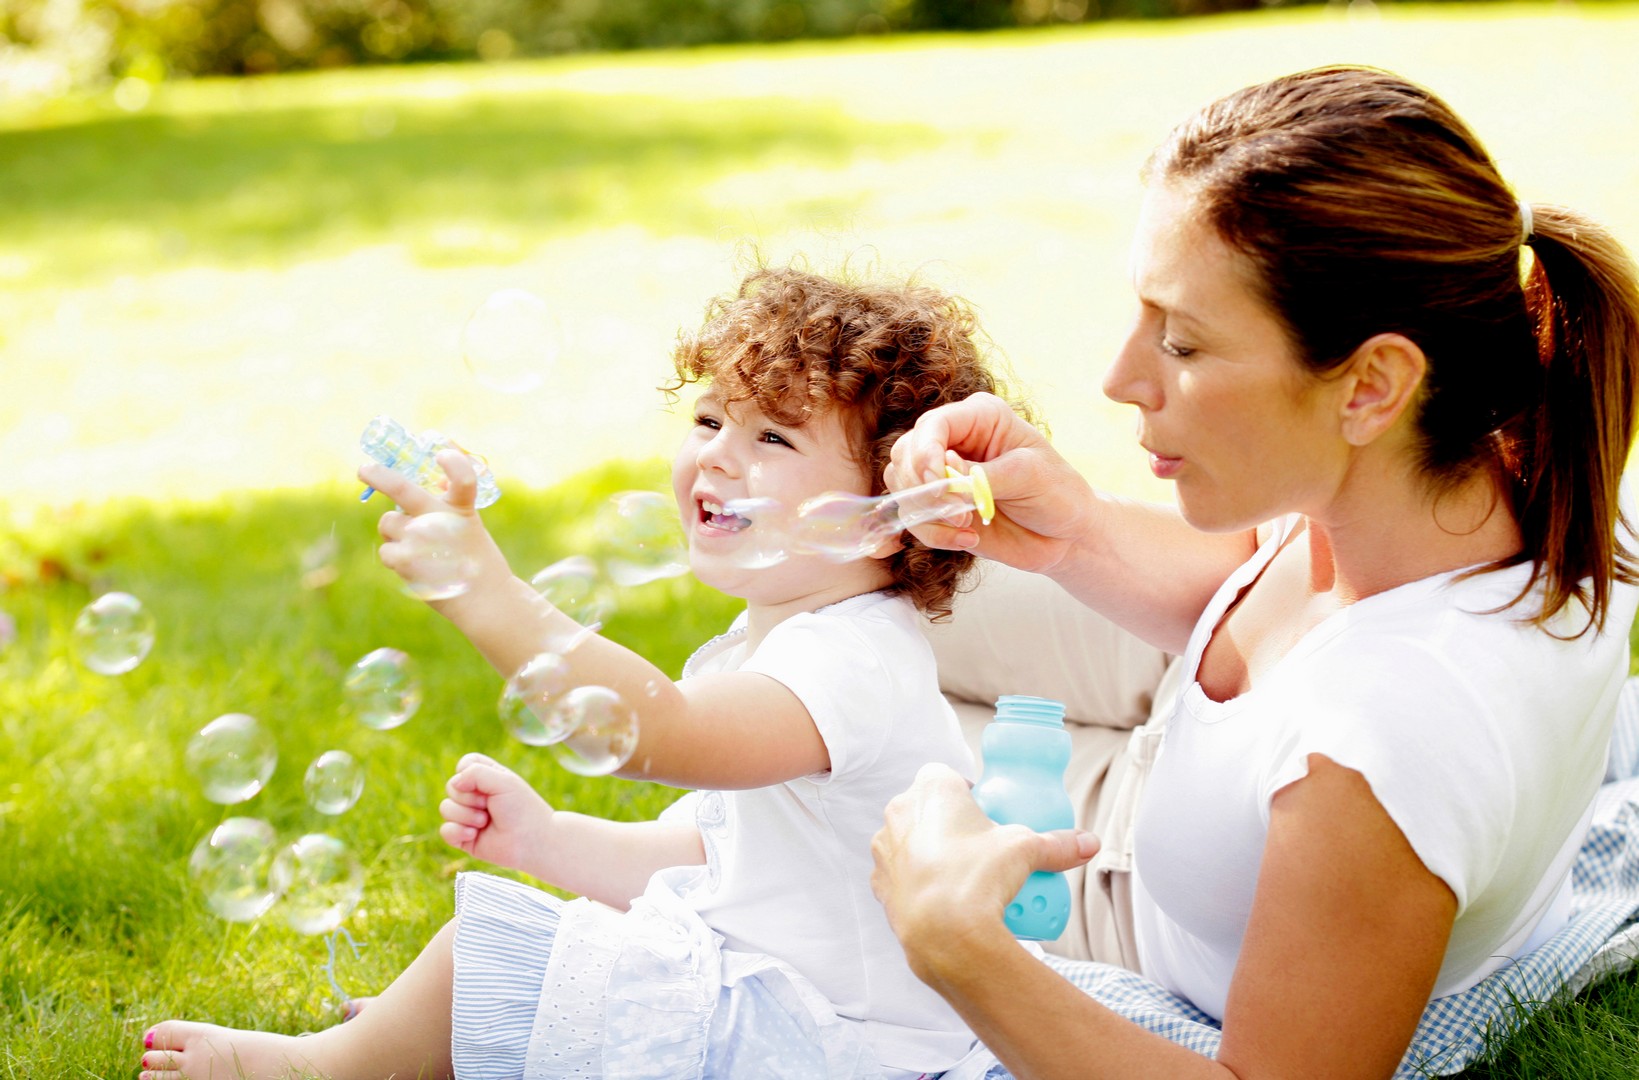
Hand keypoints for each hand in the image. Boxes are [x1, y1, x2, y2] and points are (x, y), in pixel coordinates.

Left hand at [361, 450, 511, 611]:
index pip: (462, 477)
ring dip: (395, 532)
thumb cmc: (476, 560)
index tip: (442, 453)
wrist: (483, 600)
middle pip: (402, 490)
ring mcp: (420, 539)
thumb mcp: (469, 525)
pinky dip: (396, 557)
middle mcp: (440, 520)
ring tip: (417, 548)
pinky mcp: (404, 559)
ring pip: (388, 523)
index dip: (452, 462)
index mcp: (461, 508)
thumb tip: (423, 487)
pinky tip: (415, 567)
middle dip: (378, 476)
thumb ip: (446, 506)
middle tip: (364, 470)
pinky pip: (386, 550)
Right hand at [439, 752, 555, 873]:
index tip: (486, 783)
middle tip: (491, 806)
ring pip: (446, 808)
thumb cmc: (522, 809)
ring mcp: (468, 817)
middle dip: (469, 798)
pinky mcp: (463, 837)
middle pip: (451, 786)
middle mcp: (476, 795)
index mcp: (487, 778)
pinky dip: (458, 832)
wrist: (532, 842)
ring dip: (466, 816)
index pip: (464, 765)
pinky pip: (445, 831)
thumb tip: (454, 783)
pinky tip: (474, 835)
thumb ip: (476, 773)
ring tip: (485, 822)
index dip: (468, 772)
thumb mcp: (503, 782)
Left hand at [871, 763, 1097, 973]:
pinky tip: (941, 898)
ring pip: (910, 841)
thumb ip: (1058, 843)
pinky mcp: (879, 883)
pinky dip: (918, 882)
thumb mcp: (1027, 851)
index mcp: (930, 788)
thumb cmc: (978, 878)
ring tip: (962, 876)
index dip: (967, 792)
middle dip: (951, 822)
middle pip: (928, 808)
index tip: (987, 814)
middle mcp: (899, 810)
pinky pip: (901, 875)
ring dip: (930, 851)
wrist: (941, 934)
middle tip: (981, 847)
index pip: (947, 775)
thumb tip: (1089, 844)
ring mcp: (884, 848)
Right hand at [885, 392, 1099, 573]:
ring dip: (927, 514)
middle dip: (922, 487)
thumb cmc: (1057, 493)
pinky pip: (914, 519)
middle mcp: (954, 443)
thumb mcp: (1029, 476)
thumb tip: (943, 475)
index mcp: (979, 418)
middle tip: (959, 513)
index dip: (926, 452)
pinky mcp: (941, 510)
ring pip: (902, 488)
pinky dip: (934, 534)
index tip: (937, 481)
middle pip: (905, 454)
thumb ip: (983, 475)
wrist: (1066, 535)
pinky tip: (967, 540)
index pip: (933, 425)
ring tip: (967, 527)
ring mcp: (944, 477)